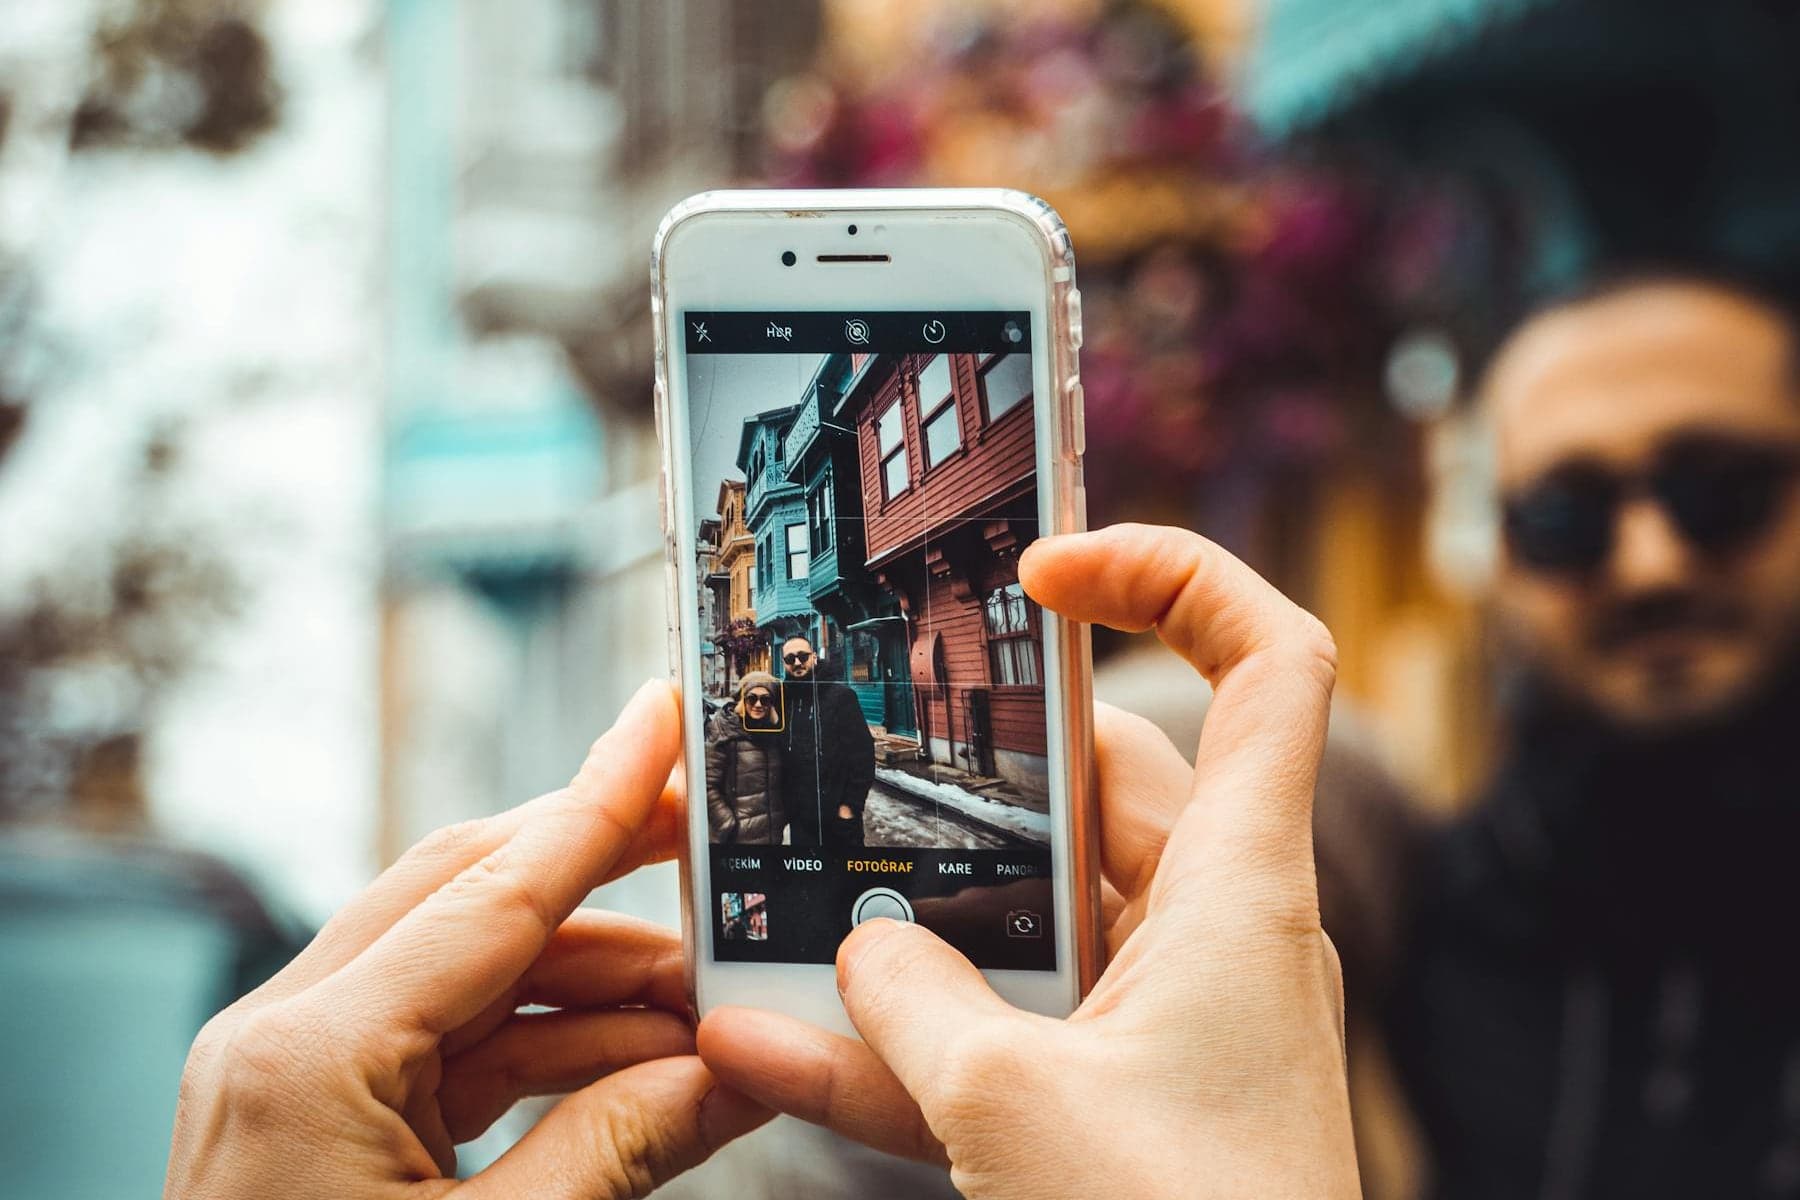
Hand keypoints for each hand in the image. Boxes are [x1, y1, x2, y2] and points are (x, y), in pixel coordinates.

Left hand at [167, 680, 769, 1199]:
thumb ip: (623, 1148)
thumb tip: (732, 1069)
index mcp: (309, 1056)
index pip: (493, 891)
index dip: (598, 801)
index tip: (658, 721)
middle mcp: (287, 1038)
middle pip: (472, 899)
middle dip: (602, 872)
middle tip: (709, 843)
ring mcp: (297, 1076)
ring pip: (471, 974)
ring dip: (593, 981)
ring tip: (706, 1003)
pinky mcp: (321, 1119)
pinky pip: (454, 1047)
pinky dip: (551, 1047)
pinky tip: (643, 1062)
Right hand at [698, 524, 1358, 1197]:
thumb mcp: (1018, 1108)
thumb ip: (914, 1008)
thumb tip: (858, 955)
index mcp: (1239, 888)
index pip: (1268, 661)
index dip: (1172, 576)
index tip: (1046, 569)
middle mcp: (1212, 931)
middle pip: (1097, 782)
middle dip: (968, 775)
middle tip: (855, 750)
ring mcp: (1163, 1016)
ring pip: (1029, 917)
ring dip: (911, 925)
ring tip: (780, 905)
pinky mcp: (1116, 1096)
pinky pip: (1000, 1032)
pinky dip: (904, 1038)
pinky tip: (772, 1045)